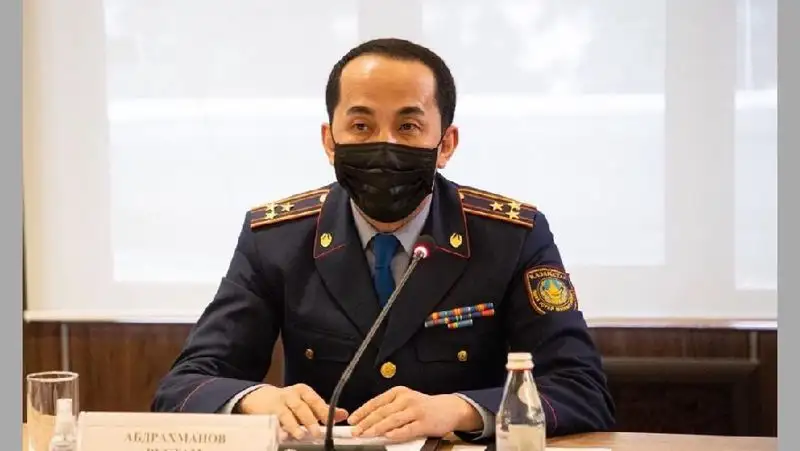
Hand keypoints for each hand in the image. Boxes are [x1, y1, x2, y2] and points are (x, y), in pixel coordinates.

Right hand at [238, 384, 348, 438]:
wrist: (260, 398)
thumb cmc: (288, 402)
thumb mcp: (306, 402)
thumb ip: (323, 409)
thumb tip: (343, 414)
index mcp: (303, 391)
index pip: (315, 400)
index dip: (322, 411)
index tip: (330, 421)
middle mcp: (290, 395)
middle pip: (301, 406)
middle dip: (309, 419)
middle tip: (317, 432)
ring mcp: (278, 404)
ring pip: (286, 414)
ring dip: (294, 425)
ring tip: (301, 435)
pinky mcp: (267, 413)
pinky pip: (274, 421)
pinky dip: (279, 429)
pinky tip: (283, 436)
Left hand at [347, 386, 482, 440]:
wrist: (449, 408)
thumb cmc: (424, 406)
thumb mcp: (405, 401)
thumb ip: (389, 409)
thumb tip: (367, 421)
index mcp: (398, 392)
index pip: (376, 402)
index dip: (362, 411)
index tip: (352, 420)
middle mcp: (406, 399)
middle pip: (382, 412)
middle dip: (366, 422)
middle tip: (355, 431)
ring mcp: (415, 410)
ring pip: (392, 420)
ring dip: (377, 428)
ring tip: (366, 435)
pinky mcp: (424, 423)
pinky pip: (407, 429)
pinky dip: (396, 433)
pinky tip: (387, 436)